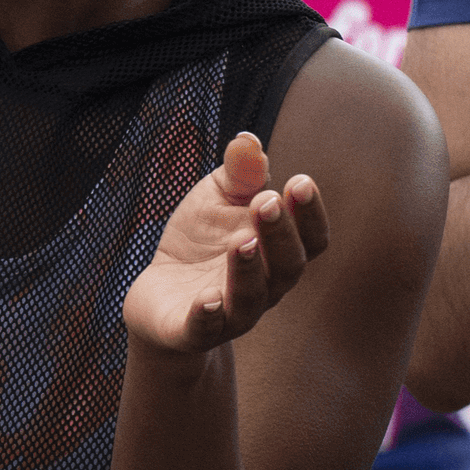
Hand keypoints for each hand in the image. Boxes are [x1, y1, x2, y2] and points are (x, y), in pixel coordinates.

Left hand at [122, 130, 327, 354]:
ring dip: (249, 269)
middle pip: (288, 267)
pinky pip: (205, 329)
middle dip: (280, 234)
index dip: (309, 213)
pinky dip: (207, 315)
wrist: (159, 294)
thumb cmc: (200, 240)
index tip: (299, 181)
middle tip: (266, 202)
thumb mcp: (217, 197)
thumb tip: (247, 139)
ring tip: (241, 241)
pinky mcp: (193, 331)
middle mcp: (265, 287)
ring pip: (251, 298)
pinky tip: (207, 299)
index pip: (311, 238)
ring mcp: (231, 313)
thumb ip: (237, 172)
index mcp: (277, 251)